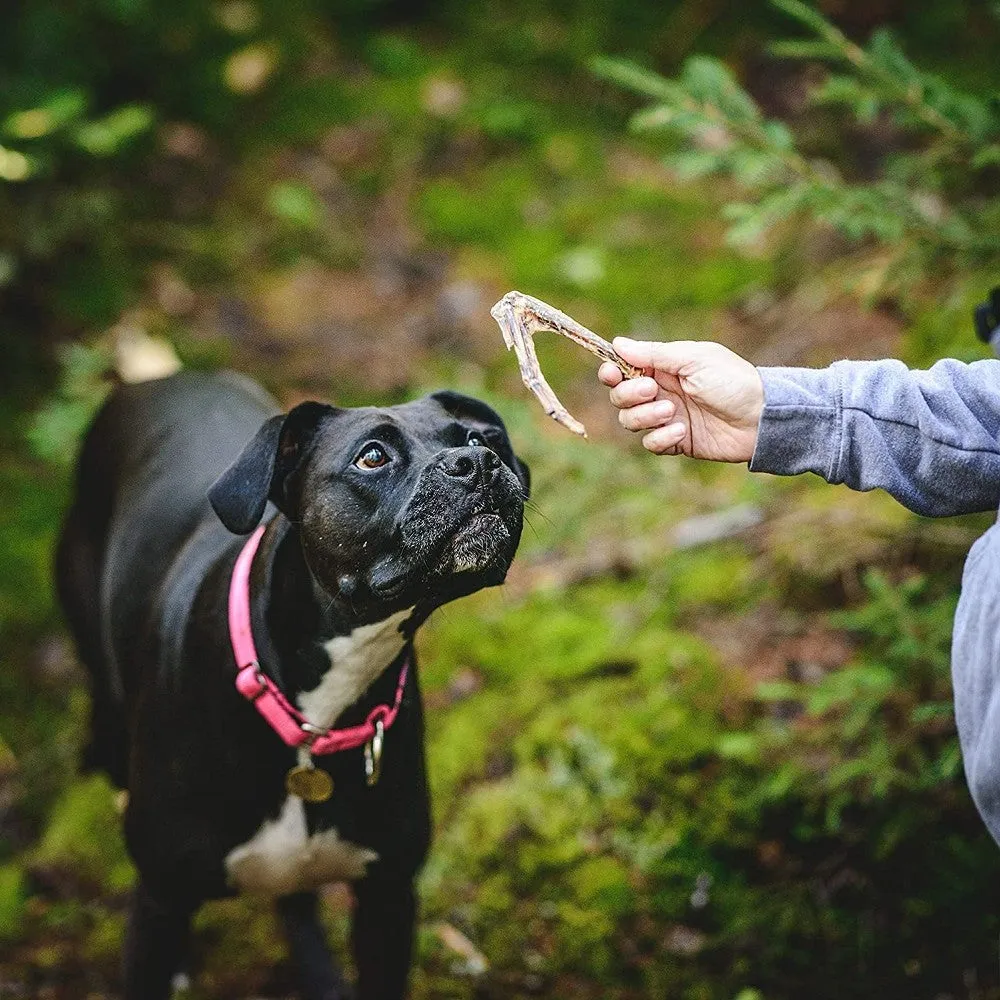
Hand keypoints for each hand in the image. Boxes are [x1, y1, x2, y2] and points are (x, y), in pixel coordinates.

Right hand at [598, 337, 763, 461]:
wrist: (761, 417)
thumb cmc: (732, 381)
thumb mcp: (693, 359)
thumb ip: (654, 354)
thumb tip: (618, 343)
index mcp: (663, 368)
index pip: (624, 369)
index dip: (612, 372)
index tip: (612, 374)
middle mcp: (660, 392)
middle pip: (620, 397)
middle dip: (629, 394)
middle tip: (653, 391)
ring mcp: (666, 418)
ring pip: (630, 421)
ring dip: (645, 416)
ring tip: (673, 412)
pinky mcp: (675, 441)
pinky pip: (650, 443)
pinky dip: (661, 438)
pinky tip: (682, 431)